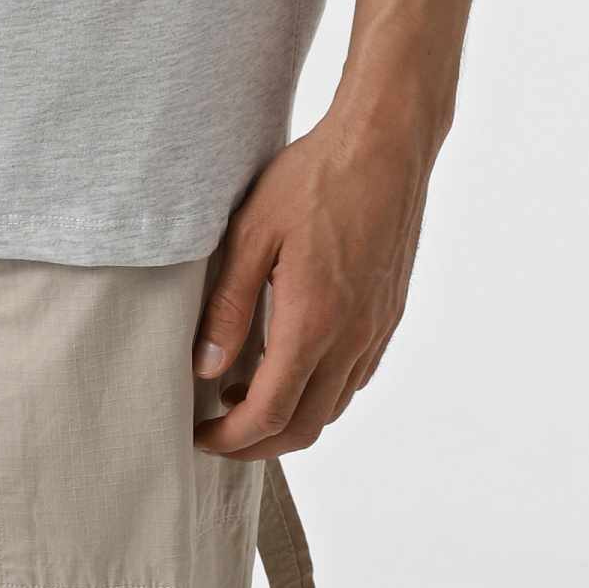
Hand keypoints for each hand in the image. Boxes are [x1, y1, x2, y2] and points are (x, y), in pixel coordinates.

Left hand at [191, 112, 430, 458]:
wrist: (385, 144)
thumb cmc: (315, 178)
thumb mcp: (252, 232)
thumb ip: (228, 305)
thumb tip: (206, 367)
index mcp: (314, 324)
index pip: (270, 414)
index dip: (231, 439)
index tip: (199, 436)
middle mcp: (352, 339)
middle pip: (305, 426)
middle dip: (257, 444)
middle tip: (218, 433)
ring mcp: (377, 329)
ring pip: (334, 406)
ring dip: (290, 417)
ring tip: (245, 392)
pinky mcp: (389, 313)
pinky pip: (356, 377)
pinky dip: (321, 391)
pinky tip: (293, 362)